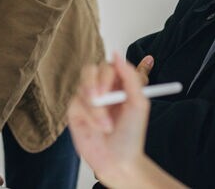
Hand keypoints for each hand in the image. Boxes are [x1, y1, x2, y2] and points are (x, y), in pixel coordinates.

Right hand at [68, 52, 151, 185]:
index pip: (108, 66)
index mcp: (118, 84)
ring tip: (107, 126)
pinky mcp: (75, 112)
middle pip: (90, 70)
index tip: (112, 86)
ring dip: (96, 108)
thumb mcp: (139, 103)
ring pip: (83, 88)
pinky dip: (89, 116)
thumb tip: (116, 54)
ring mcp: (86, 100)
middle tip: (100, 99)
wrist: (119, 161)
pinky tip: (98, 128)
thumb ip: (130, 77)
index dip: (108, 73)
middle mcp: (101, 89)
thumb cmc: (131, 134)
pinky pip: (76, 104)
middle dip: (95, 84)